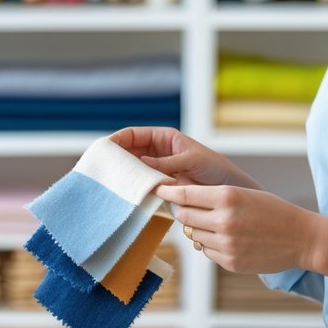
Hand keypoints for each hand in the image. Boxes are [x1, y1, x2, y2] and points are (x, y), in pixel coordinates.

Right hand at [110, 127, 261, 188]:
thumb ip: (167, 161)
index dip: (117, 139)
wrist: (227, 190)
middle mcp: (157, 152)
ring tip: (108, 180)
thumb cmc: (214, 168)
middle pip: (128, 151)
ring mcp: (156, 170)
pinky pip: (140, 185)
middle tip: (100, 166)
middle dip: (114, 157)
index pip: (134, 134)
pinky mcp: (158, 187)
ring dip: (121, 174)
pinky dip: (131, 188)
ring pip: (131, 169)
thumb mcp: (191, 159)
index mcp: (164, 138)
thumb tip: (141, 162)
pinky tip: (123, 192)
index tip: (105, 147)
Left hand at [159, 182, 321, 273]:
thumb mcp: (244, 194)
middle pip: (184, 216)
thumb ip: (212, 196)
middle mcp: (224, 220)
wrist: (302, 238)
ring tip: (217, 225)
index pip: (184, 194)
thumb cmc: (272, 211)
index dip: (167, 192)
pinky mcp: (230, 262)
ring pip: (193, 235)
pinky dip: (210, 245)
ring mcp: (226, 243)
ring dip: (198, 230)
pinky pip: (206, 251)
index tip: (157, 189)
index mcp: (228, 196)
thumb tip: (179, 198)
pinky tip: (228, 240)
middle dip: (182, 211)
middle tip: (187, 207)